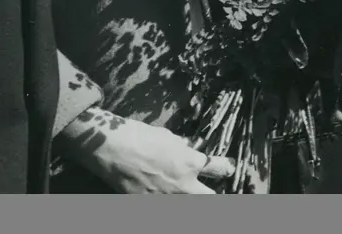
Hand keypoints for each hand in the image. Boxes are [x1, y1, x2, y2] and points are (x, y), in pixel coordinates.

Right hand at [54, 106, 234, 193]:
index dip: (225, 168)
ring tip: (184, 192)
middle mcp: (185, 185)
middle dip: (211, 194)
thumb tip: (188, 148)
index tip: (227, 168)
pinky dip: (165, 199)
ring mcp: (168, 199)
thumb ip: (182, 147)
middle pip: (210, 198)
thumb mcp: (168, 136)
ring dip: (190, 197)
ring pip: (191, 204)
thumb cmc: (140, 136)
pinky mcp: (150, 206)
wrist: (113, 149)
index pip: (219, 168)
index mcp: (191, 162)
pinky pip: (165, 205)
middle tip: (208, 191)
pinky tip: (162, 193)